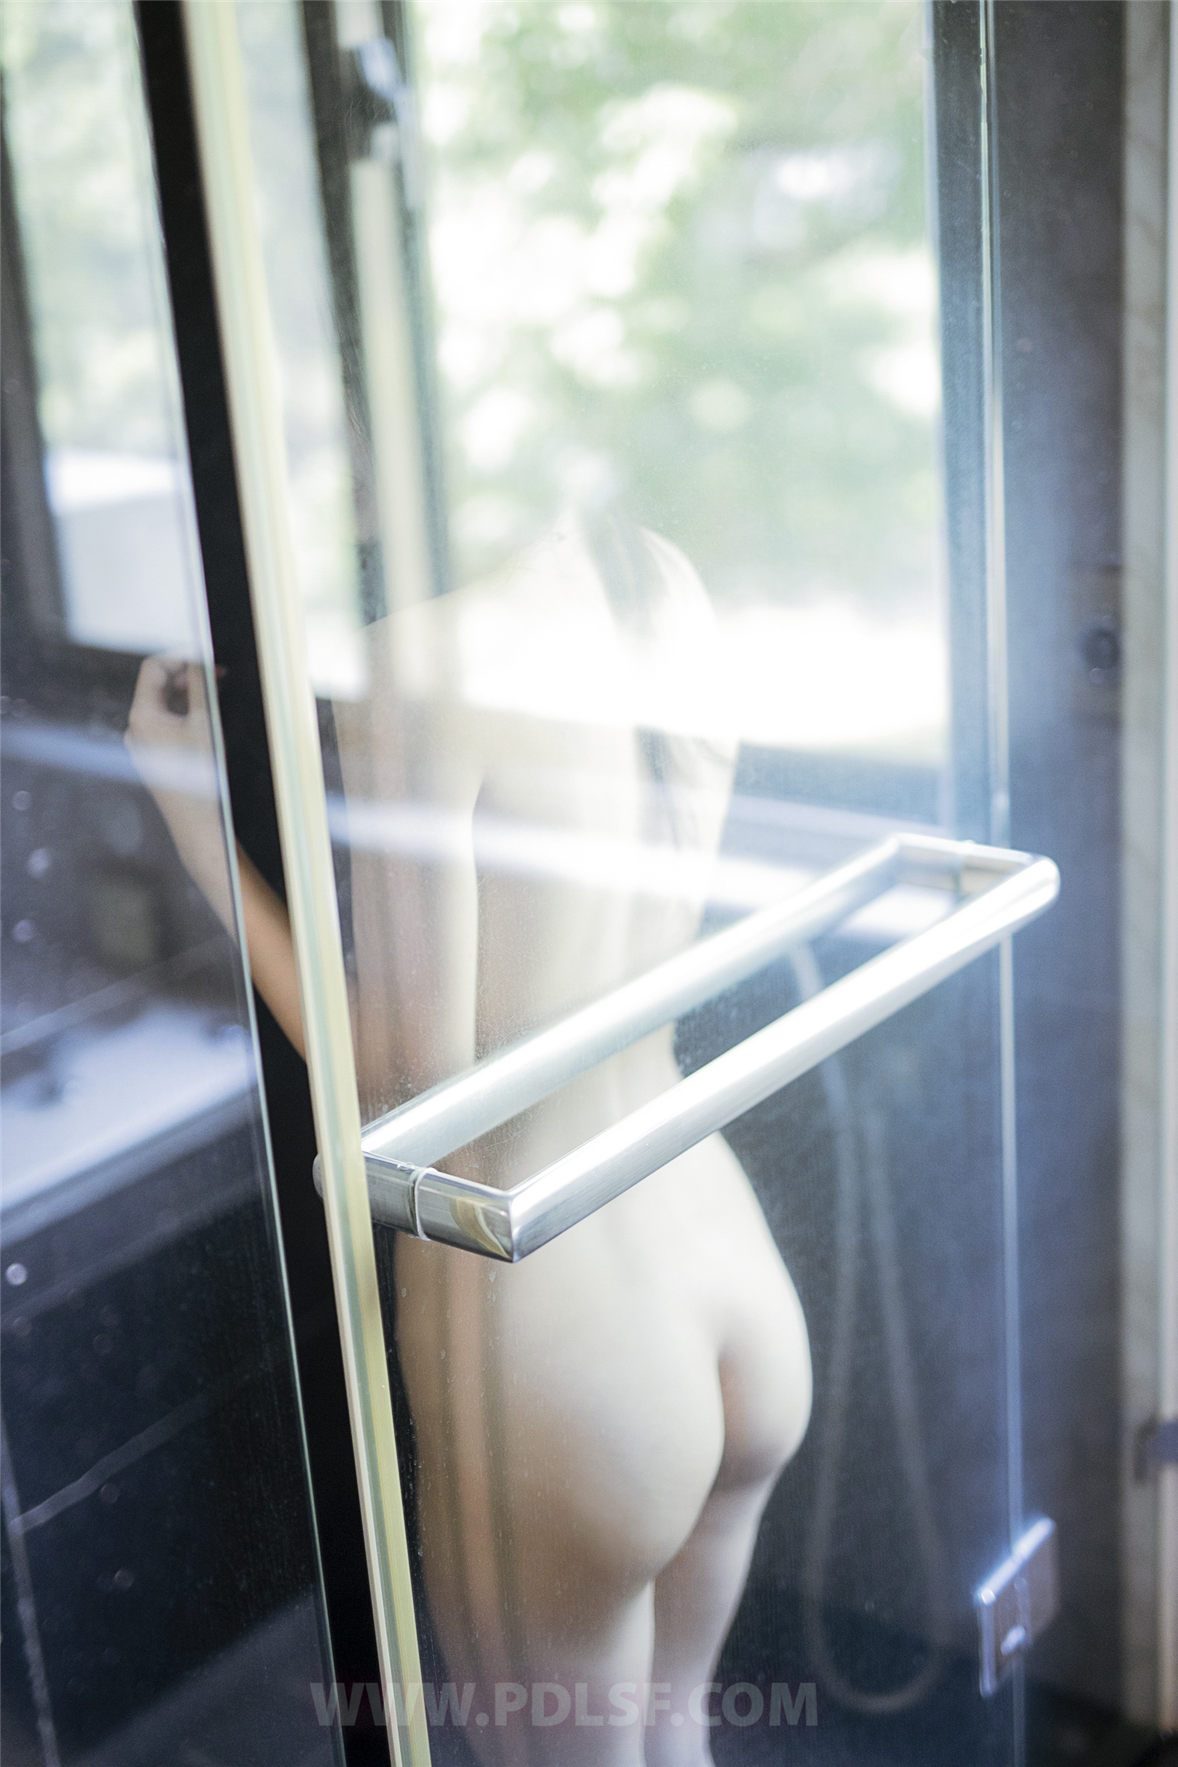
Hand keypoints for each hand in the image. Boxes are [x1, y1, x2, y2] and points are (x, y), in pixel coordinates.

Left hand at [125, 654, 232, 925]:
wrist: (199, 823)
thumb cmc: (203, 775)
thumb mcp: (205, 722)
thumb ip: (200, 685)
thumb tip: (199, 659)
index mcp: (142, 716)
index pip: (154, 668)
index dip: (182, 657)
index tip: (209, 659)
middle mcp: (136, 728)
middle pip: (158, 686)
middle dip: (188, 676)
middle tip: (220, 676)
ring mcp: (143, 744)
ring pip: (164, 705)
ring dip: (188, 695)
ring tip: (217, 696)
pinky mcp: (153, 758)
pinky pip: (166, 725)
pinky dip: (185, 715)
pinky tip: (207, 721)